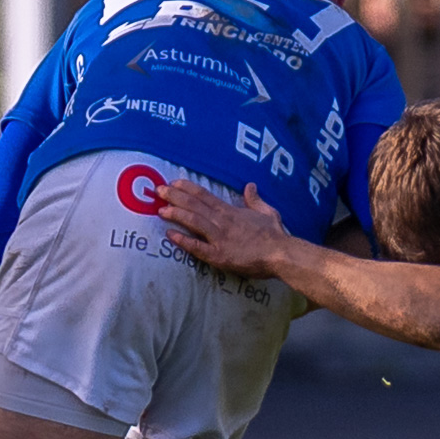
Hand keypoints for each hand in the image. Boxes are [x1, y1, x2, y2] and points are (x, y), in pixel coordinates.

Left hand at [157, 180, 289, 278]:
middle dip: (174, 197)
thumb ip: (255, 200)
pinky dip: (183, 241)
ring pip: (193, 221)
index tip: (174, 182)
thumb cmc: (276, 235)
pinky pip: (197, 247)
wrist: (281, 254)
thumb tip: (250, 186)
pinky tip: (170, 235)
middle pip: (194, 205)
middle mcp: (222, 222)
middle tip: (158, 191)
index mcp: (231, 212)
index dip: (187, 188)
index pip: (205, 196)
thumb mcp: (268, 212)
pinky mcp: (219, 256)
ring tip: (160, 210)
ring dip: (175, 214)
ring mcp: (219, 238)